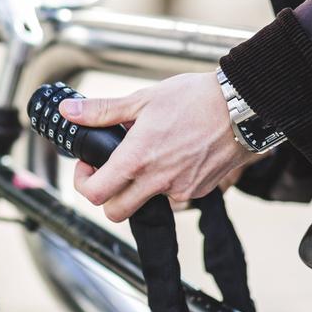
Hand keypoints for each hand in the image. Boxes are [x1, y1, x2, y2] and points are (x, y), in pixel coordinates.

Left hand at [63, 73, 260, 221]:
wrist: (242, 107)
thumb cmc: (196, 99)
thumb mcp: (143, 99)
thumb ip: (103, 111)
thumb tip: (69, 111)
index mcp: (137, 158)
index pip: (95, 193)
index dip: (83, 182)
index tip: (89, 165)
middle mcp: (158, 181)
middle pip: (115, 212)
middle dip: (107, 195)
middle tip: (111, 170)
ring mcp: (181, 190)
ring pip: (146, 203)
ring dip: (140, 187)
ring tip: (151, 153)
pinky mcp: (200, 191)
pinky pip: (174, 196)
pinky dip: (168, 181)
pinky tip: (176, 155)